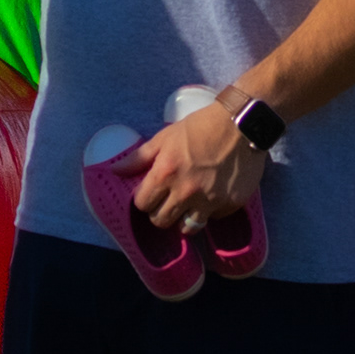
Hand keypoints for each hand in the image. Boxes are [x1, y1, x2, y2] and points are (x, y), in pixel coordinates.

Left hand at [129, 102, 264, 234]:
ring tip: (185, 208)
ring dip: (183, 220)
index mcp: (165, 174)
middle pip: (161, 221)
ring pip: (188, 228)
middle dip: (159, 213)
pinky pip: (214, 218)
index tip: (149, 194)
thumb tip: (115, 170)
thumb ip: (139, 158)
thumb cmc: (198, 128)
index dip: (143, 200)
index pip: (142, 204)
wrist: (240, 125)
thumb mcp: (163, 138)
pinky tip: (210, 197)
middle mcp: (186, 192)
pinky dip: (210, 212)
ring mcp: (210, 201)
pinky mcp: (231, 204)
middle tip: (165, 203)